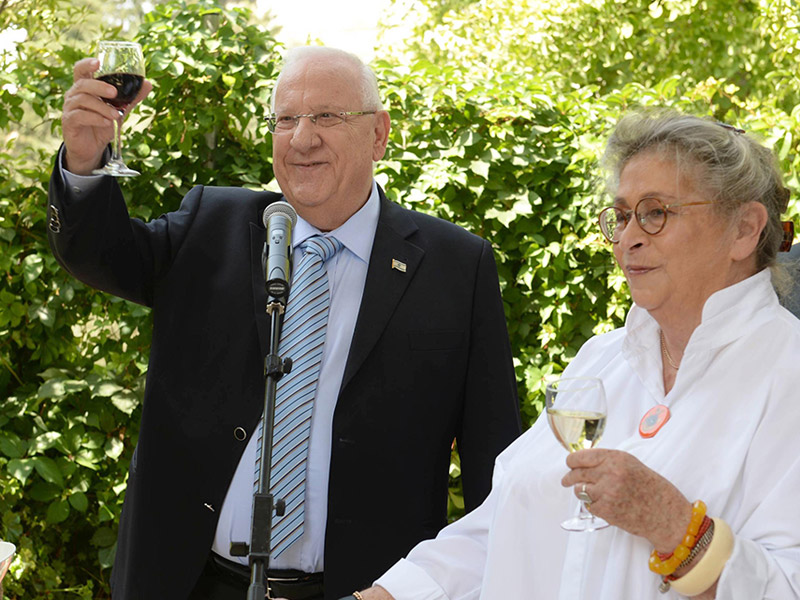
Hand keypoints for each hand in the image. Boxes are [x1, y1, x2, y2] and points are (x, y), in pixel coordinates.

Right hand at [61, 57, 151, 174]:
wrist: (92, 148)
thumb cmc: (103, 124)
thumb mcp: (119, 110)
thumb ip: (131, 98)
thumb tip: (148, 84)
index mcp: (85, 88)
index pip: (81, 70)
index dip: (87, 64)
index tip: (98, 62)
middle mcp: (74, 95)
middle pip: (82, 84)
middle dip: (99, 86)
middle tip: (114, 93)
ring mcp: (69, 108)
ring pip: (83, 100)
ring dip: (102, 107)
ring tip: (116, 115)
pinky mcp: (69, 122)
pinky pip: (80, 116)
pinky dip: (95, 118)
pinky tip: (107, 123)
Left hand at [562, 448, 692, 552]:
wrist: (666, 514)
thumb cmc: (652, 489)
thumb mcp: (631, 464)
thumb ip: (607, 461)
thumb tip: (583, 461)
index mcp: (616, 458)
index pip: (581, 456)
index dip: (572, 461)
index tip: (569, 464)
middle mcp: (610, 473)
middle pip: (576, 473)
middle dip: (569, 477)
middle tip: (566, 480)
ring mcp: (607, 492)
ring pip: (579, 490)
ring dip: (581, 492)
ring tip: (591, 493)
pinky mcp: (606, 510)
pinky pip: (588, 505)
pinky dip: (593, 505)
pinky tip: (605, 504)